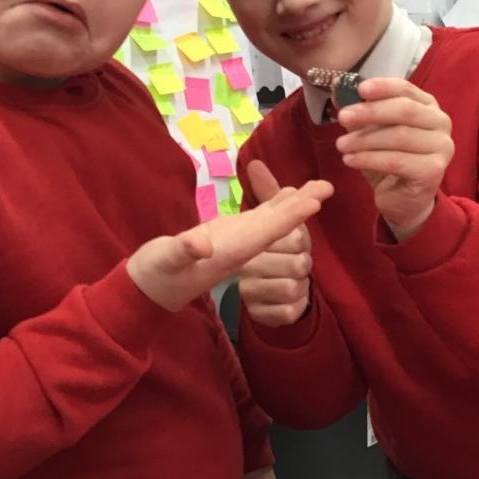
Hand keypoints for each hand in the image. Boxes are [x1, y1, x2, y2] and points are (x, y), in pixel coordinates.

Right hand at [127, 177, 332, 311]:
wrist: (150, 292)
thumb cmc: (155, 275)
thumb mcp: (164, 263)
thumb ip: (182, 252)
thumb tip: (201, 244)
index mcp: (230, 253)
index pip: (267, 233)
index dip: (292, 216)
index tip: (316, 201)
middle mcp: (239, 249)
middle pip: (277, 226)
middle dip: (302, 207)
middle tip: (328, 186)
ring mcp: (235, 244)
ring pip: (271, 223)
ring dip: (292, 206)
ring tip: (314, 189)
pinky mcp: (227, 239)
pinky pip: (258, 222)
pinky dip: (274, 208)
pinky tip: (285, 200)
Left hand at [335, 78, 453, 240]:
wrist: (404, 200)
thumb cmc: (390, 160)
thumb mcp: (373, 132)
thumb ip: (361, 112)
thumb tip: (338, 91)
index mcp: (428, 107)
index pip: (406, 89)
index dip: (382, 87)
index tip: (359, 89)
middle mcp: (441, 123)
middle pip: (405, 110)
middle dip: (370, 112)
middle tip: (343, 117)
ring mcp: (441, 147)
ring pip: (399, 136)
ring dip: (364, 140)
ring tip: (341, 145)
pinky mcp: (433, 171)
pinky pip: (396, 161)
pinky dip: (369, 159)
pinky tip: (350, 160)